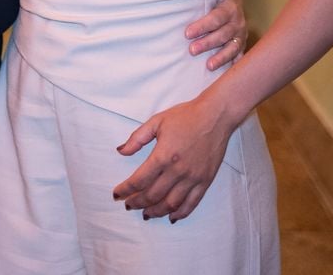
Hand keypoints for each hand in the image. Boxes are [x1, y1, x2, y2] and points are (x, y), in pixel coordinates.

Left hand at [113, 95, 232, 221]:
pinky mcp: (205, 181)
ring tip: (146, 213)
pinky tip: (171, 216)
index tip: (117, 194)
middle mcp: (177, 170)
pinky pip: (191, 203)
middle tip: (128, 205)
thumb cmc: (185, 116)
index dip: (126, 190)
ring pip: (171, 204)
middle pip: (153, 195)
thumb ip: (137, 138)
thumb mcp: (156, 122)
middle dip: (137, 203)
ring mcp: (192, 178)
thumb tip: (121, 151)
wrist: (215, 116)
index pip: (139, 180)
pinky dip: (180, 213)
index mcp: (163, 155)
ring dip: (156, 212)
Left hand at [185, 0, 246, 70]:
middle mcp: (238, 21)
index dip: (203, 25)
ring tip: (207, 65)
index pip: (217, 17)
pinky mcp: (240, 45)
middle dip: (207, 43)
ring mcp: (240, 35)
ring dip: (220, 57)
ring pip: (231, 48)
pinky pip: (238, 57)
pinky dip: (232, 65)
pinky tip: (224, 75)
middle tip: (191, 49)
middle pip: (223, 34)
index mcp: (231, 6)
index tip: (188, 33)